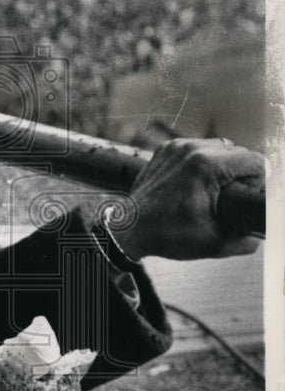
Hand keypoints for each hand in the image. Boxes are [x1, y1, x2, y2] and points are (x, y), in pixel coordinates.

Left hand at [112, 138, 264, 260]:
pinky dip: (203, 162)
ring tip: (217, 190)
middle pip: (238, 153)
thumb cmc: (167, 235)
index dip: (259, 182)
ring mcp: (176, 147)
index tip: (248, 198)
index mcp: (206, 165)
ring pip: (219, 147)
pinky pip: (197, 149)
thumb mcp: (216, 243)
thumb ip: (248, 239)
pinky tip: (199, 182)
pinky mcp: (166, 149)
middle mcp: (191, 149)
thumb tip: (261, 231)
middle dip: (242, 174)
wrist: (130, 229)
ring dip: (224, 166)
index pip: (254, 162)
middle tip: (233, 198)